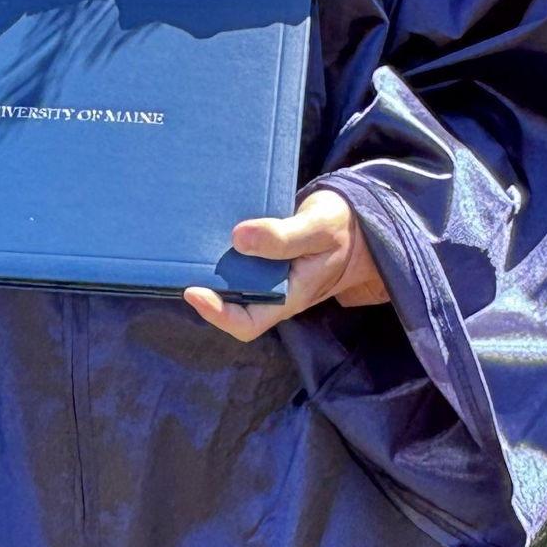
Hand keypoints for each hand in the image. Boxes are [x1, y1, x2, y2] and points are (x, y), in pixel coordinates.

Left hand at [184, 187, 387, 342]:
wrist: (367, 224)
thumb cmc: (343, 228)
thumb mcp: (318, 228)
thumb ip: (282, 237)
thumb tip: (238, 239)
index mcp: (289, 296)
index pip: (248, 322)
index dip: (217, 314)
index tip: (192, 291)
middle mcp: (277, 292)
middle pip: (233, 305)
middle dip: (206, 291)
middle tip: (180, 263)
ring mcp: (273, 277)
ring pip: (235, 284)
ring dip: (213, 270)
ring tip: (188, 245)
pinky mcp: (271, 260)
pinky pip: (243, 262)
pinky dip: (225, 251)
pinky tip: (211, 228)